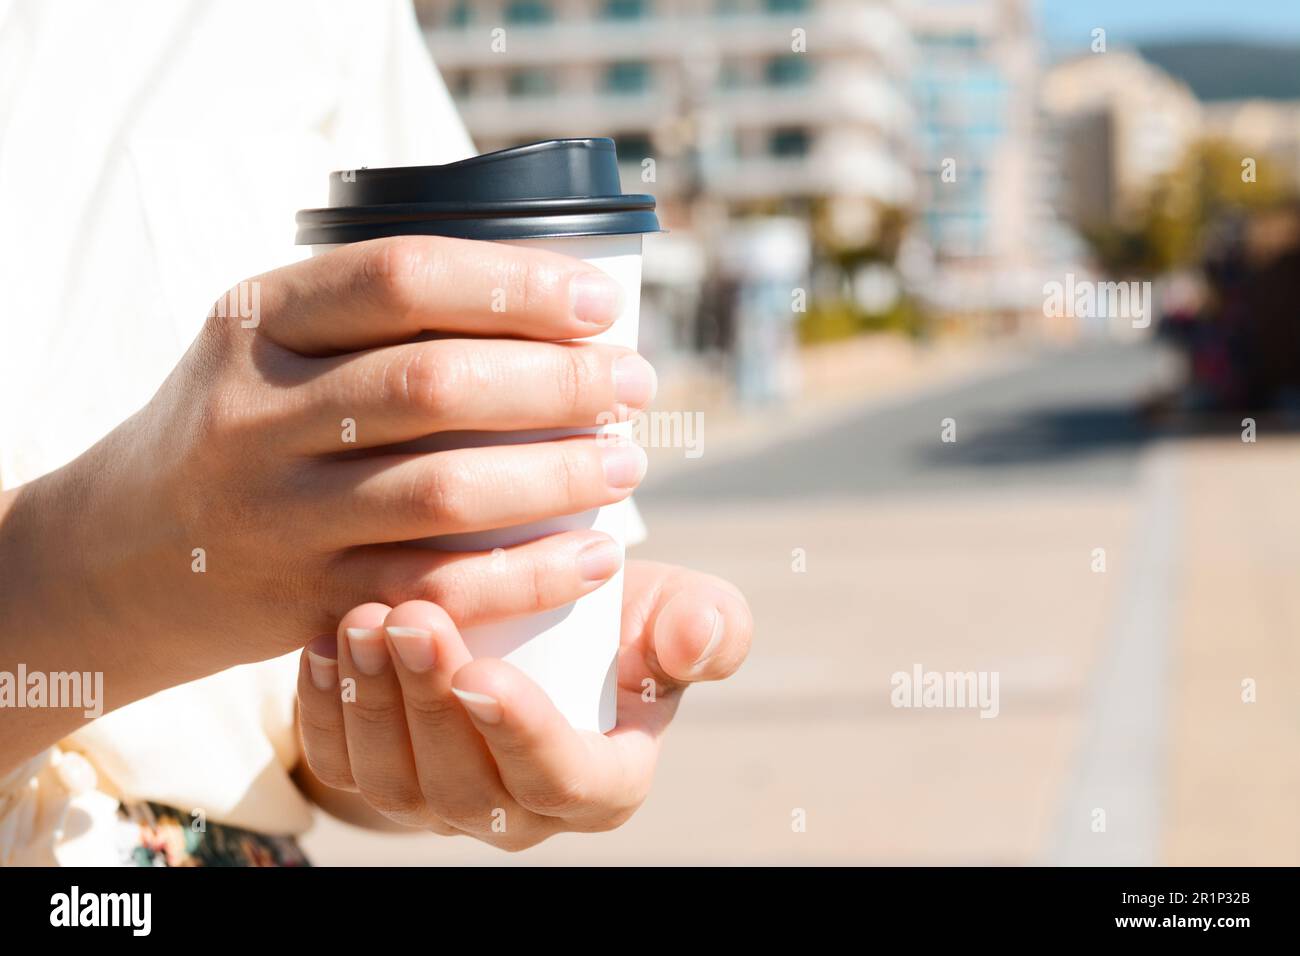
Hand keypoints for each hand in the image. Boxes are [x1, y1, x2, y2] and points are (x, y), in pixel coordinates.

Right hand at [1, 236, 654, 730]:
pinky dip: (529, 575)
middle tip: (632, 385)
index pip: (398, 279)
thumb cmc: (235, 427)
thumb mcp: (271, 346)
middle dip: (558, 382)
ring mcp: (276, 517)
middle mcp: (256, 416)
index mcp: (256, 323)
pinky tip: (592, 556)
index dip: (514, 285)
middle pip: (433, 385)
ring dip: (557, 477)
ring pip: (443, 493)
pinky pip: (437, 590)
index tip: (600, 299)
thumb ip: (376, 320)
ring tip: (624, 464)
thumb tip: (548, 302)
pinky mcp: (304, 605)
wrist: (119, 555)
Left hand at [295, 560, 752, 848]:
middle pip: (467, 785)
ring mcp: (446, 804)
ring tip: (364, 620)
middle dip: (430, 705)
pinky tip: (324, 646)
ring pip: (396, 784)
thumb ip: (708, 625)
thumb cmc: (616, 616)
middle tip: (410, 618)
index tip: (483, 671)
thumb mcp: (675, 608)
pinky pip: (344, 768)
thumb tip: (696, 643)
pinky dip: (325, 714)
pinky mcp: (385, 782)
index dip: (522, 735)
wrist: (539, 618)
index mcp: (601, 781)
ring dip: (373, 705)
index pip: (563, 780)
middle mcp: (521, 811)